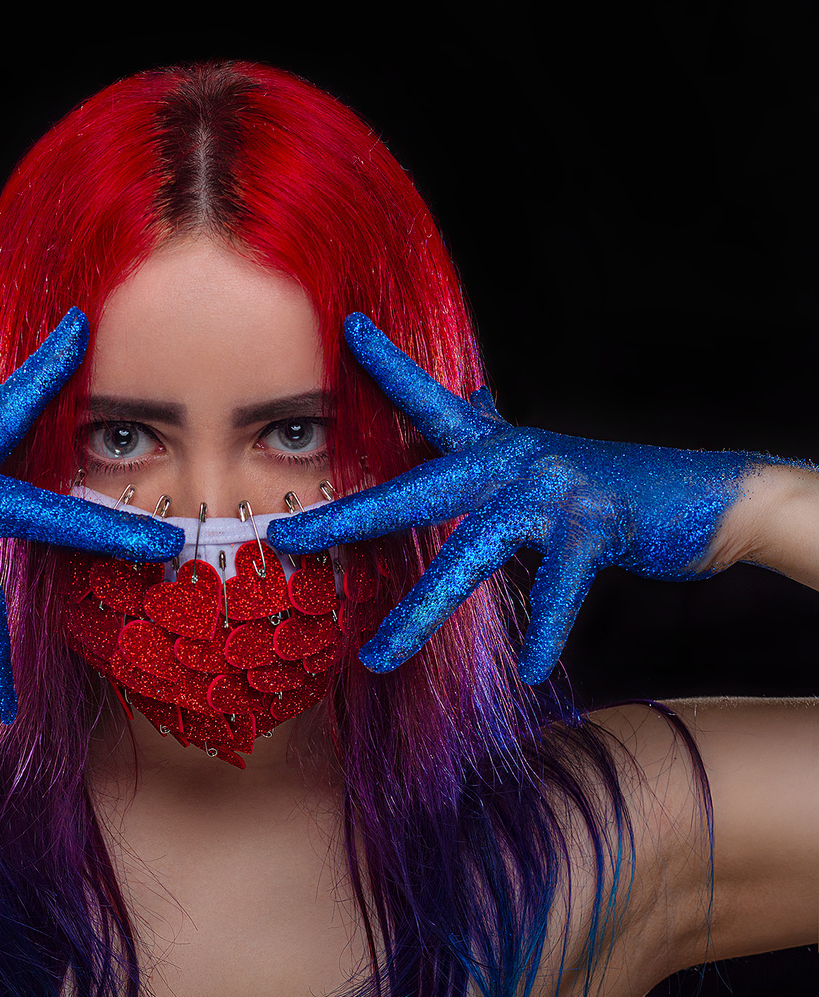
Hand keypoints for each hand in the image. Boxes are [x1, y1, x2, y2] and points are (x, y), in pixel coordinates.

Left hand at [267, 314, 752, 683]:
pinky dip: (547, 629)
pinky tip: (535, 669)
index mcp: (498, 446)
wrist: (709, 497)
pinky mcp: (596, 528)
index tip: (348, 327)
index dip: (390, 365)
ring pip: (471, 553)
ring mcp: (555, 491)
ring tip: (379, 657)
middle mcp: (516, 459)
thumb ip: (495, 451)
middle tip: (287, 539)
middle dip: (348, 518)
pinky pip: (560, 586)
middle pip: (415, 489)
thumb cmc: (614, 491)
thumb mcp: (543, 465)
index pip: (432, 401)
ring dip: (421, 610)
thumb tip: (461, 416)